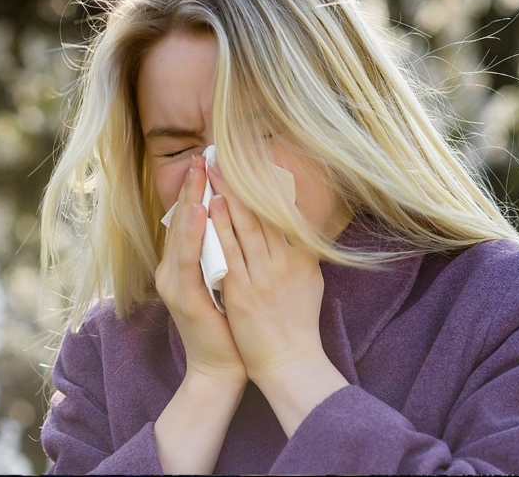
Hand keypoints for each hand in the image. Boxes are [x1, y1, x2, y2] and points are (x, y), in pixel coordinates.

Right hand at [155, 154, 246, 386]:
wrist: (222, 367)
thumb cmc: (230, 326)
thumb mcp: (227, 281)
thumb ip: (227, 253)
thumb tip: (243, 221)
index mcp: (182, 264)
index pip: (188, 219)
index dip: (196, 189)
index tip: (207, 161)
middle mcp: (171, 269)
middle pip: (180, 219)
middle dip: (191, 186)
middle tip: (201, 155)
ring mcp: (172, 282)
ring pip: (180, 232)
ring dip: (190, 200)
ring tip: (198, 172)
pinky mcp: (181, 295)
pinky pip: (186, 257)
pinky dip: (193, 231)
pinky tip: (201, 210)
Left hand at [207, 163, 347, 435]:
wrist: (289, 362)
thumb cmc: (297, 324)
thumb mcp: (309, 283)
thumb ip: (303, 254)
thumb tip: (300, 230)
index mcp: (301, 258)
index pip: (280, 214)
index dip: (263, 185)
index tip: (251, 160)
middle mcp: (284, 263)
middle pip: (259, 213)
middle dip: (239, 182)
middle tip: (223, 155)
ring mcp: (263, 276)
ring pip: (243, 226)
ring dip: (227, 196)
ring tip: (214, 171)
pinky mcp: (243, 291)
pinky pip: (228, 252)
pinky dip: (219, 227)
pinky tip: (210, 207)